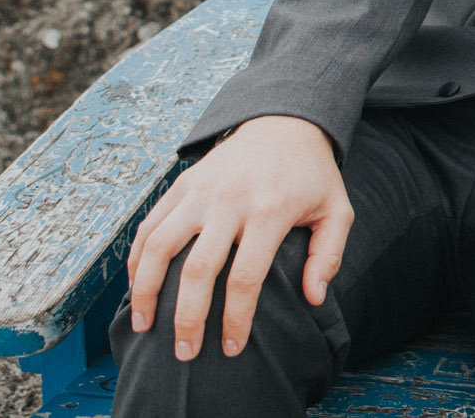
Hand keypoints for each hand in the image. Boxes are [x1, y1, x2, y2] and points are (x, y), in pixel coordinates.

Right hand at [125, 115, 352, 361]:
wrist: (284, 121)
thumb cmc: (312, 175)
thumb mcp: (336, 209)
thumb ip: (328, 254)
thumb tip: (314, 298)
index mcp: (270, 209)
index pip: (246, 277)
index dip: (236, 318)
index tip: (233, 348)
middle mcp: (230, 199)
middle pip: (198, 269)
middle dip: (188, 319)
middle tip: (186, 354)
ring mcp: (201, 190)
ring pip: (160, 247)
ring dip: (147, 292)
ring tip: (145, 327)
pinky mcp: (182, 184)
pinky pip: (149, 226)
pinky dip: (138, 259)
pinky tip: (138, 288)